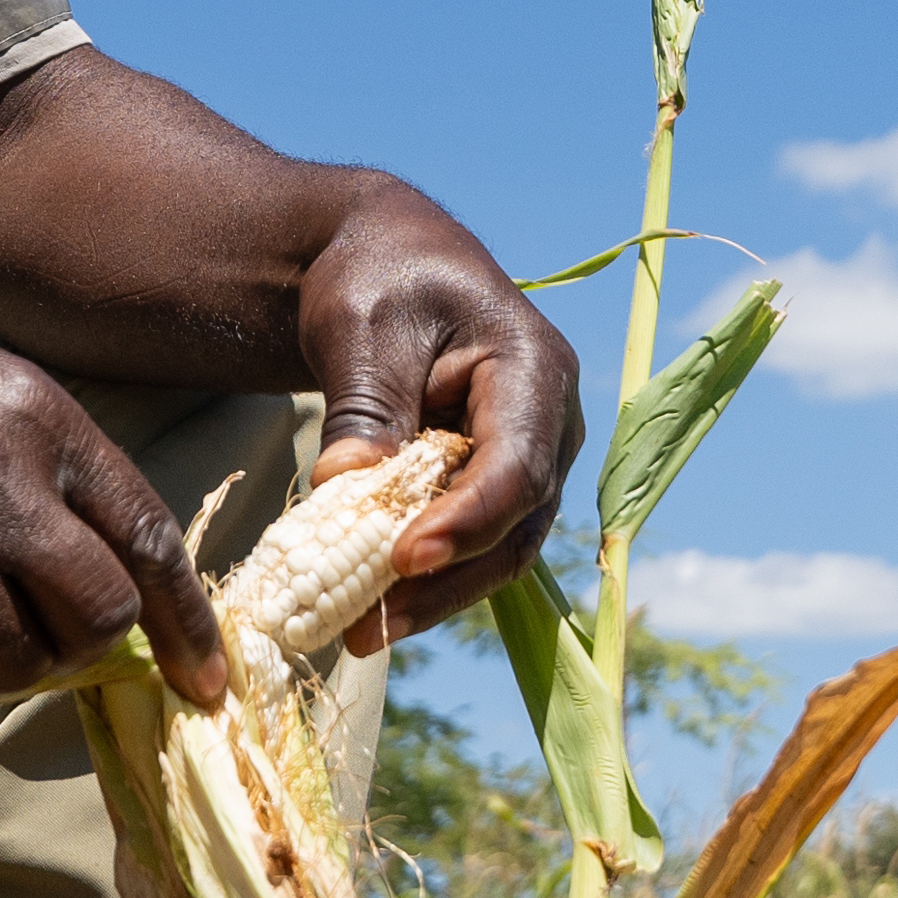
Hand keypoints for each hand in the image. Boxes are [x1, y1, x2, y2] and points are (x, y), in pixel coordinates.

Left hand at [293, 187, 585, 644]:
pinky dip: (424, 582)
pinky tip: (368, 612)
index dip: (467, 522)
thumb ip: (365, 408)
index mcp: (534, 370)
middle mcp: (550, 425)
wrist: (387, 263)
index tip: (403, 559)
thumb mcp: (363, 329)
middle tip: (369, 627)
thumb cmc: (381, 278)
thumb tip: (347, 490)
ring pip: (497, 552)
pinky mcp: (494, 489)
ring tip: (360, 634)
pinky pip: (470, 547)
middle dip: (445, 584)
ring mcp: (530, 462)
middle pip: (514, 528)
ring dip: (433, 598)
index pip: (518, 467)